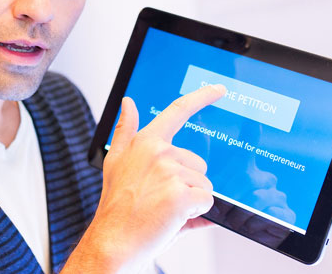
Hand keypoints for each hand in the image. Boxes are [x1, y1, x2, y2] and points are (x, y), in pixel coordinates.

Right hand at [65, 84, 225, 273]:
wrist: (113, 241)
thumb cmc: (117, 208)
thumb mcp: (115, 162)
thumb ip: (126, 130)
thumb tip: (129, 103)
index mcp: (145, 142)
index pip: (178, 111)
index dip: (202, 97)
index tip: (219, 89)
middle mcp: (158, 152)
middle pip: (199, 163)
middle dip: (187, 183)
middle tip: (160, 198)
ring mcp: (170, 172)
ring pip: (204, 184)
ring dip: (191, 200)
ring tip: (162, 209)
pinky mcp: (181, 194)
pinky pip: (207, 202)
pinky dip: (195, 215)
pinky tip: (171, 218)